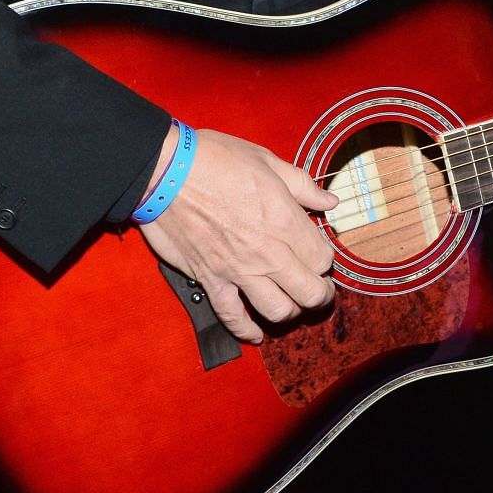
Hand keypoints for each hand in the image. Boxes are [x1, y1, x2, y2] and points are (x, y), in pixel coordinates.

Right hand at [139, 128, 338, 342]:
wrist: (163, 171)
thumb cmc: (214, 159)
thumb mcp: (266, 160)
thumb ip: (302, 186)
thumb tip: (328, 202)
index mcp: (284, 220)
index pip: (323, 258)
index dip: (325, 258)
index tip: (317, 250)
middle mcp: (266, 252)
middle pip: (310, 292)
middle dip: (321, 293)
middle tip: (319, 286)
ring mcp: (237, 270)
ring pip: (278, 311)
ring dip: (290, 311)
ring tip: (291, 302)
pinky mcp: (210, 279)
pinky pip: (232, 316)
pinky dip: (245, 330)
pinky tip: (255, 333)